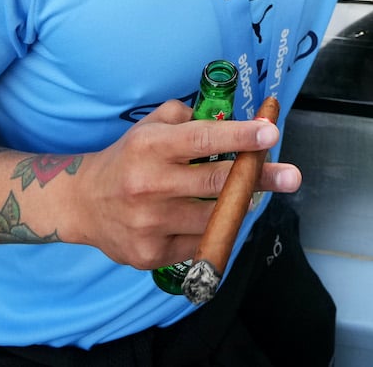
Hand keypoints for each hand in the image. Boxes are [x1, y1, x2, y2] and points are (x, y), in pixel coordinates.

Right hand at [60, 101, 298, 269]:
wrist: (81, 204)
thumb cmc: (126, 159)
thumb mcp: (148, 127)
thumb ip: (187, 117)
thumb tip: (230, 121)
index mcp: (150, 147)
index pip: (203, 140)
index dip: (240, 136)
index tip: (270, 132)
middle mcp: (149, 184)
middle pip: (216, 183)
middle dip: (259, 178)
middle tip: (291, 175)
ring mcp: (150, 223)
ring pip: (213, 217)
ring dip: (236, 206)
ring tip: (245, 195)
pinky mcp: (150, 254)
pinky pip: (198, 242)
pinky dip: (211, 229)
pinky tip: (207, 218)